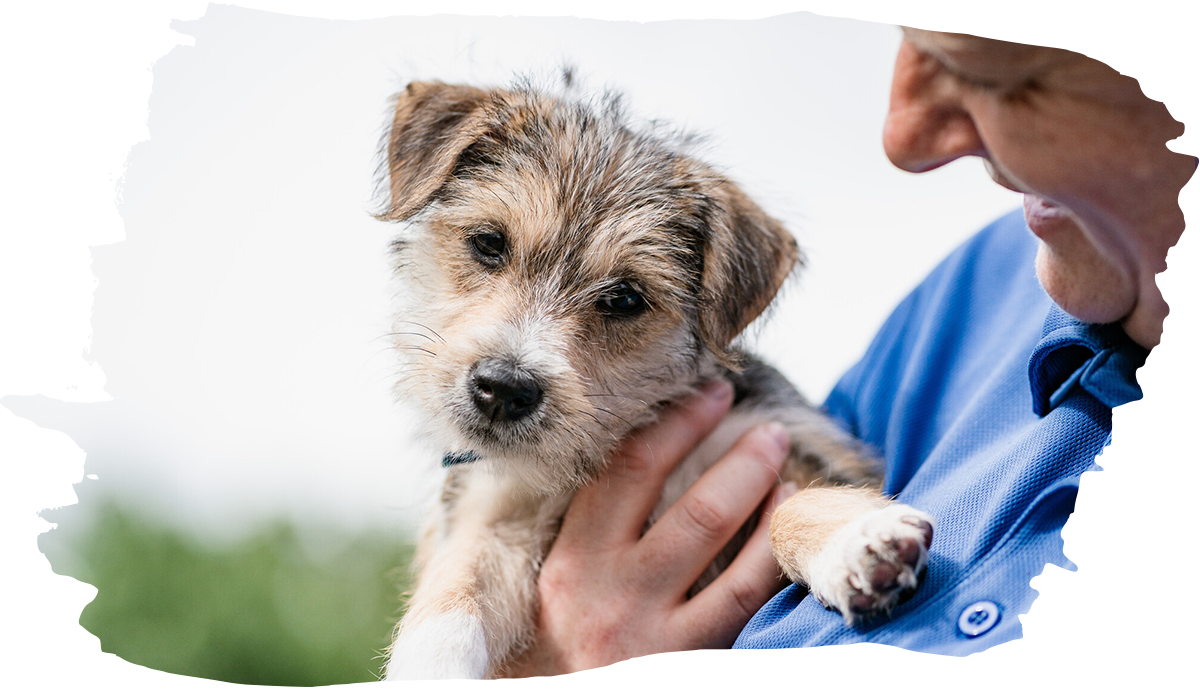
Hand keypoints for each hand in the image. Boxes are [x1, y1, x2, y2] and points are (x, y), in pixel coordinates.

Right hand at [492, 378, 796, 685]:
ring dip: (776, 522)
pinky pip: (750, 629)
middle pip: (698, 515)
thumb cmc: (536, 658)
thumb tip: (625, 459)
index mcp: (570, 566)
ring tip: (792, 485)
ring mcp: (659, 649)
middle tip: (771, 432)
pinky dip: (778, 585)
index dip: (678, 424)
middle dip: (745, 464)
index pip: (629, 472)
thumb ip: (575, 533)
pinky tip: (792, 557)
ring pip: (741, 575)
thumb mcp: (539, 590)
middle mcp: (615, 602)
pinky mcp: (692, 685)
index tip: (711, 390)